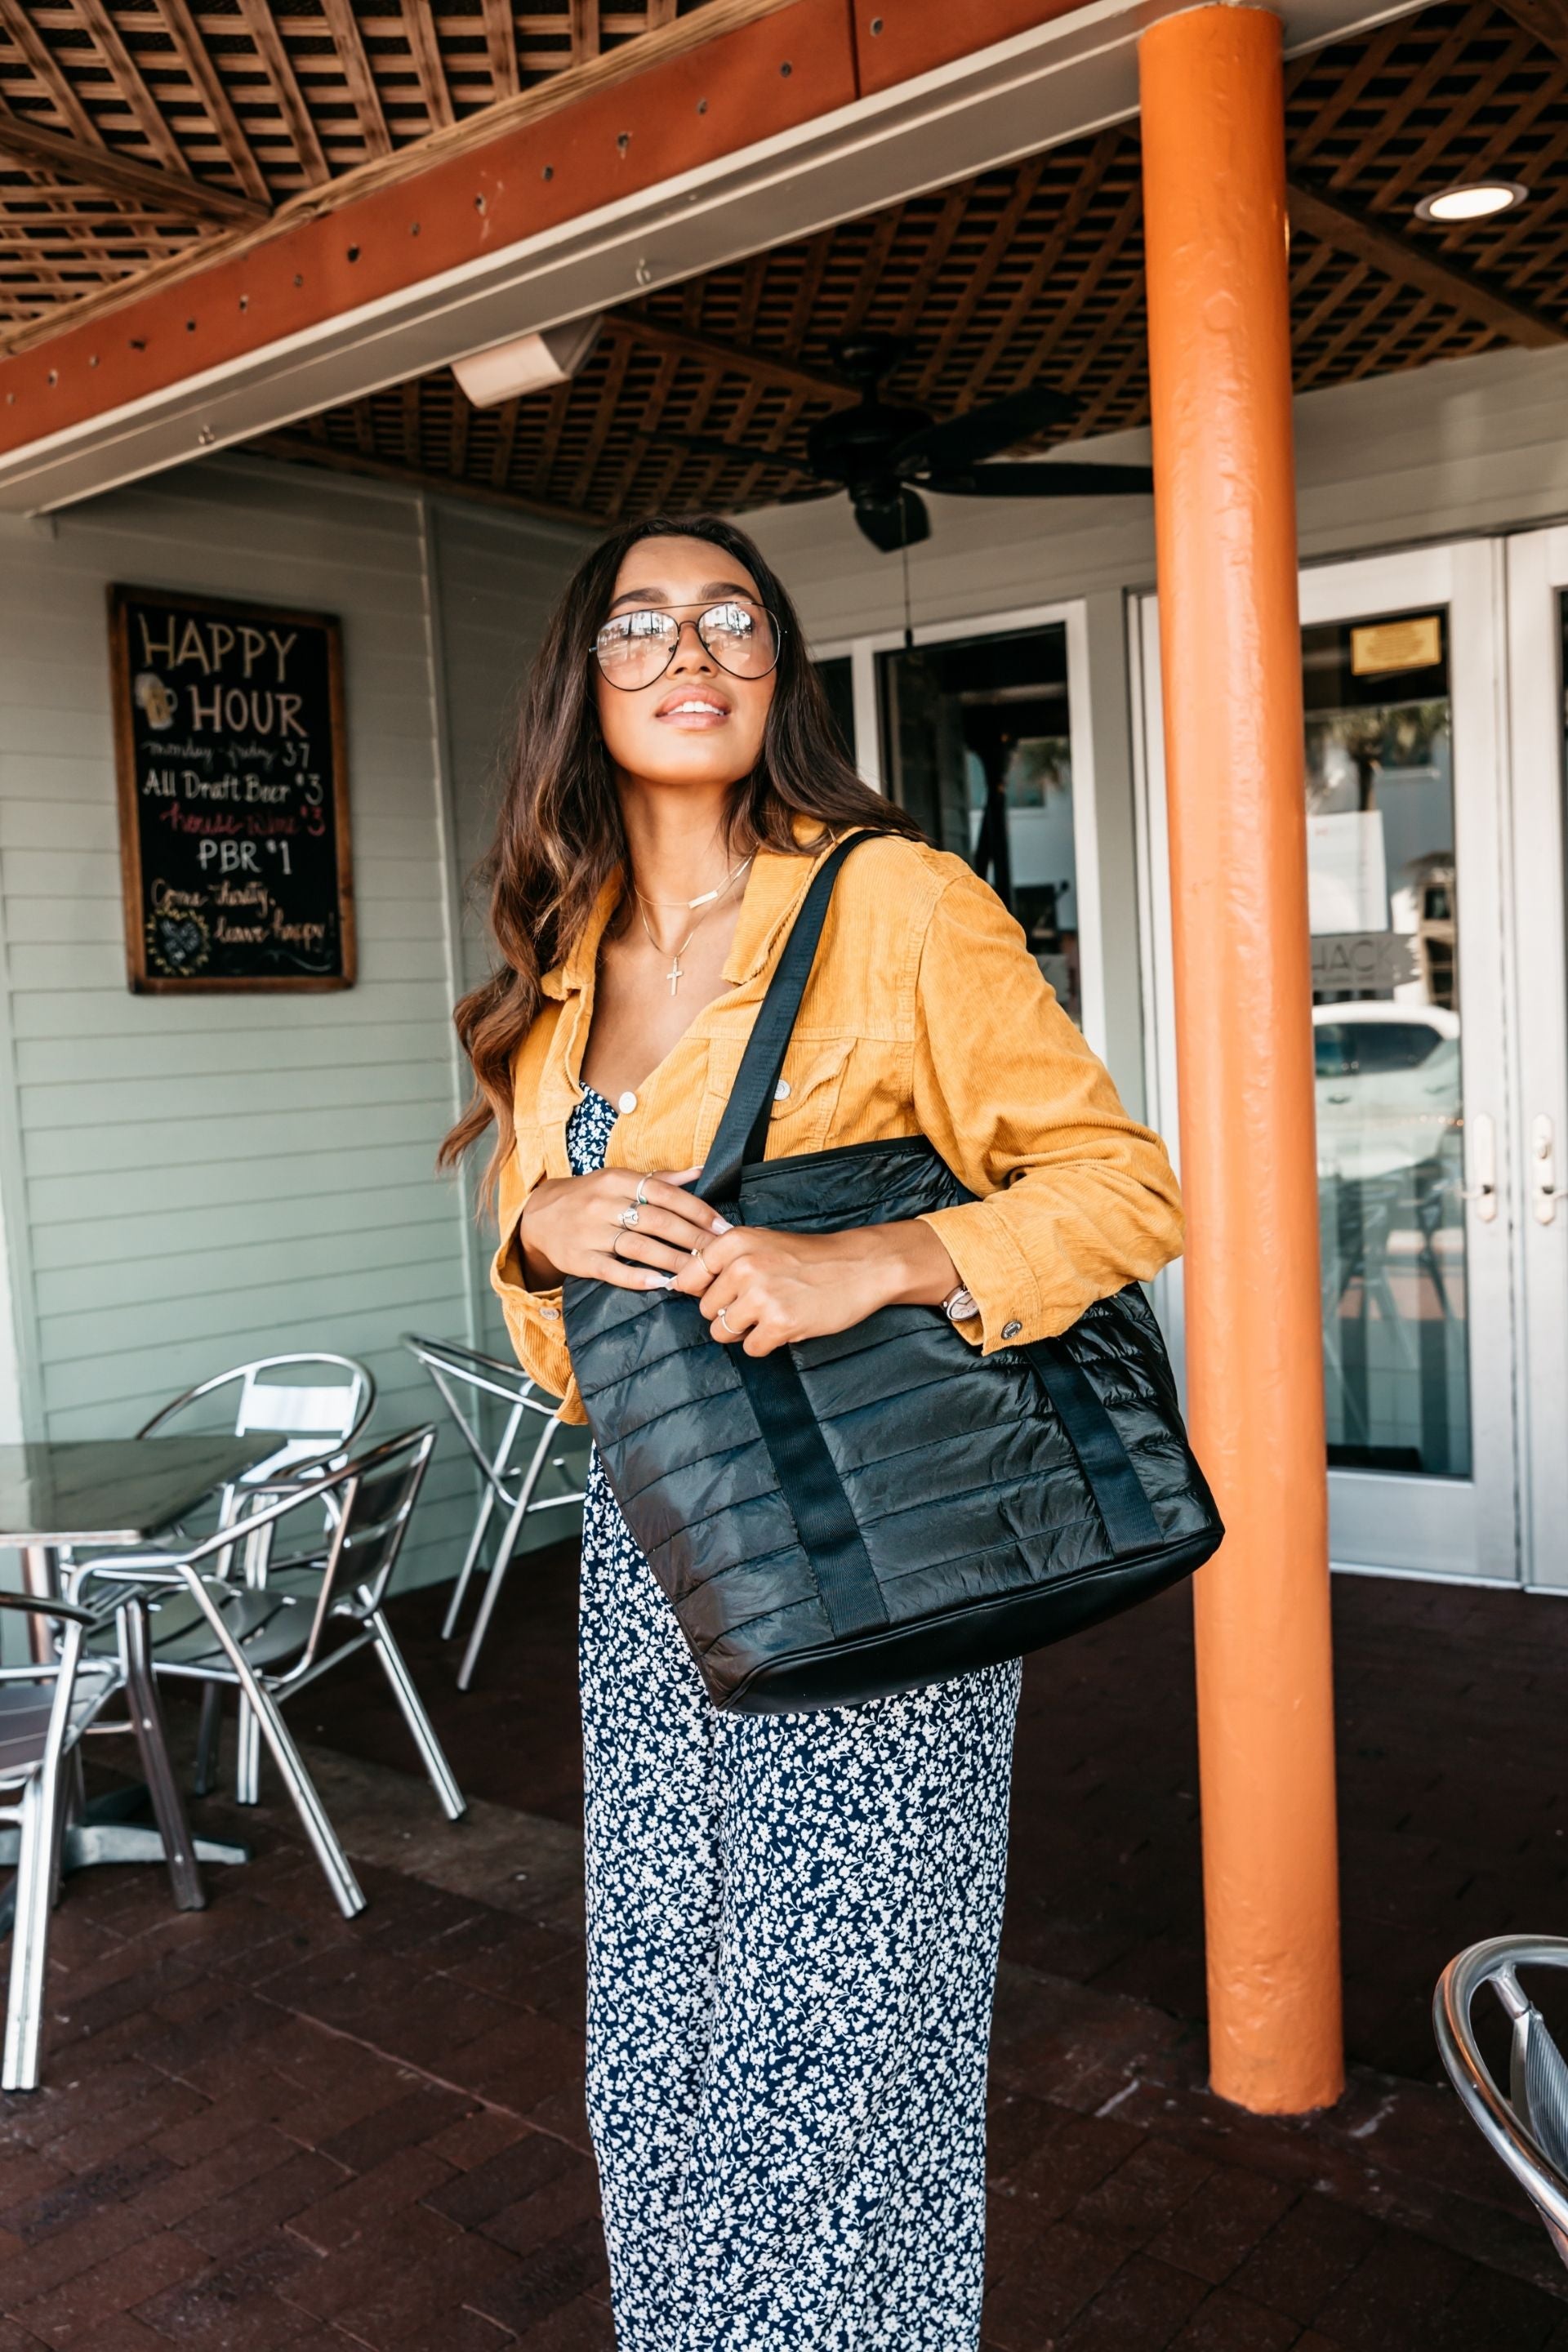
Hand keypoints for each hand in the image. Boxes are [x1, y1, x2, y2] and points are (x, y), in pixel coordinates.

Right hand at [520, 1166, 728, 1292]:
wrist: (540, 1216)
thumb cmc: (590, 1196)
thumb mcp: (619, 1180)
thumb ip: (660, 1179)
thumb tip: (700, 1170)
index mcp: (617, 1180)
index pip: (665, 1194)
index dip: (697, 1211)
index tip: (722, 1228)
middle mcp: (604, 1203)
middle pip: (656, 1221)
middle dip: (692, 1239)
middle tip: (718, 1254)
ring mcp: (590, 1232)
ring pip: (638, 1247)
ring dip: (672, 1261)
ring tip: (698, 1273)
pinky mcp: (580, 1259)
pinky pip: (612, 1270)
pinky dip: (638, 1277)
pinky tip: (661, 1284)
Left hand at [674, 1219, 958, 1353]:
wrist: (859, 1266)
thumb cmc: (809, 1257)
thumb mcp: (763, 1243)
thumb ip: (725, 1260)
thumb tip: (681, 1285)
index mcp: (735, 1243)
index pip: (689, 1278)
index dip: (703, 1292)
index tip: (723, 1294)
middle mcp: (744, 1267)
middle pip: (707, 1309)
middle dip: (729, 1313)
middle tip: (760, 1304)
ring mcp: (761, 1296)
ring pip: (723, 1331)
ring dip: (746, 1331)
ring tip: (773, 1314)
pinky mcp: (780, 1323)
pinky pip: (752, 1348)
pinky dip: (767, 1344)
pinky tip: (786, 1326)